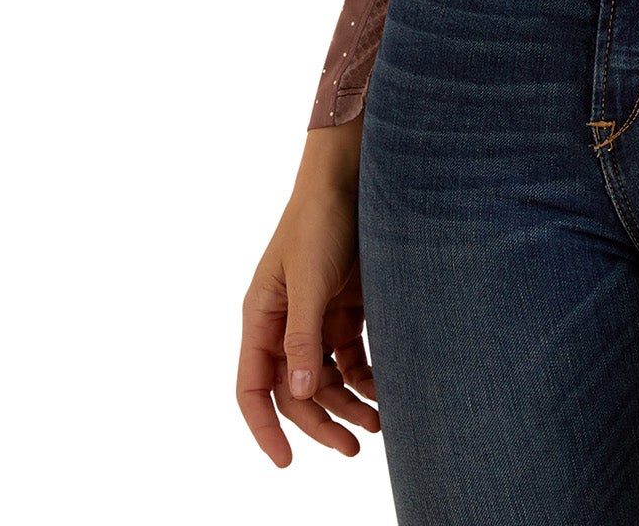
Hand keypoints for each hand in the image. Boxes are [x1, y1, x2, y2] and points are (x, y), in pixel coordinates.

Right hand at [237, 124, 381, 466]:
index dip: (265, 429)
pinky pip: (351, 356)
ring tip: (379, 424)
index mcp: (260, 318)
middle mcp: (284, 323)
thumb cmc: (319, 221)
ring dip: (349, 404)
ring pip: (327, 378)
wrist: (354, 176)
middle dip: (321, 423)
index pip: (253, 389)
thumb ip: (303, 336)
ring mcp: (315, 316)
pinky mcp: (345, 306)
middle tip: (355, 447)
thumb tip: (301, 393)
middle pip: (297, 391)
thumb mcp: (309, 279)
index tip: (287, 462)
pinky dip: (366, 377)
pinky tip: (386, 390)